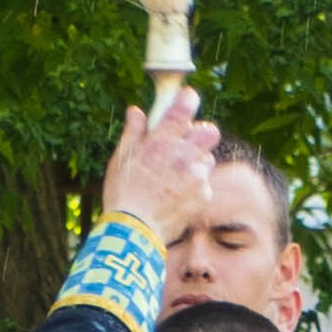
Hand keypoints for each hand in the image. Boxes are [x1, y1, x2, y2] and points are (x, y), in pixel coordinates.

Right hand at [99, 91, 219, 242]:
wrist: (134, 231)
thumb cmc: (122, 193)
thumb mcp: (121, 158)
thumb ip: (133, 131)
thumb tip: (136, 110)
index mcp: (162, 140)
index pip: (185, 106)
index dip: (188, 100)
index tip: (187, 100)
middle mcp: (184, 154)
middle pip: (210, 131)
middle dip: (201, 134)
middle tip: (186, 144)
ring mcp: (197, 176)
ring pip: (207, 160)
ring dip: (196, 164)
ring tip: (176, 178)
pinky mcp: (203, 195)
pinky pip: (204, 184)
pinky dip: (194, 188)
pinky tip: (176, 197)